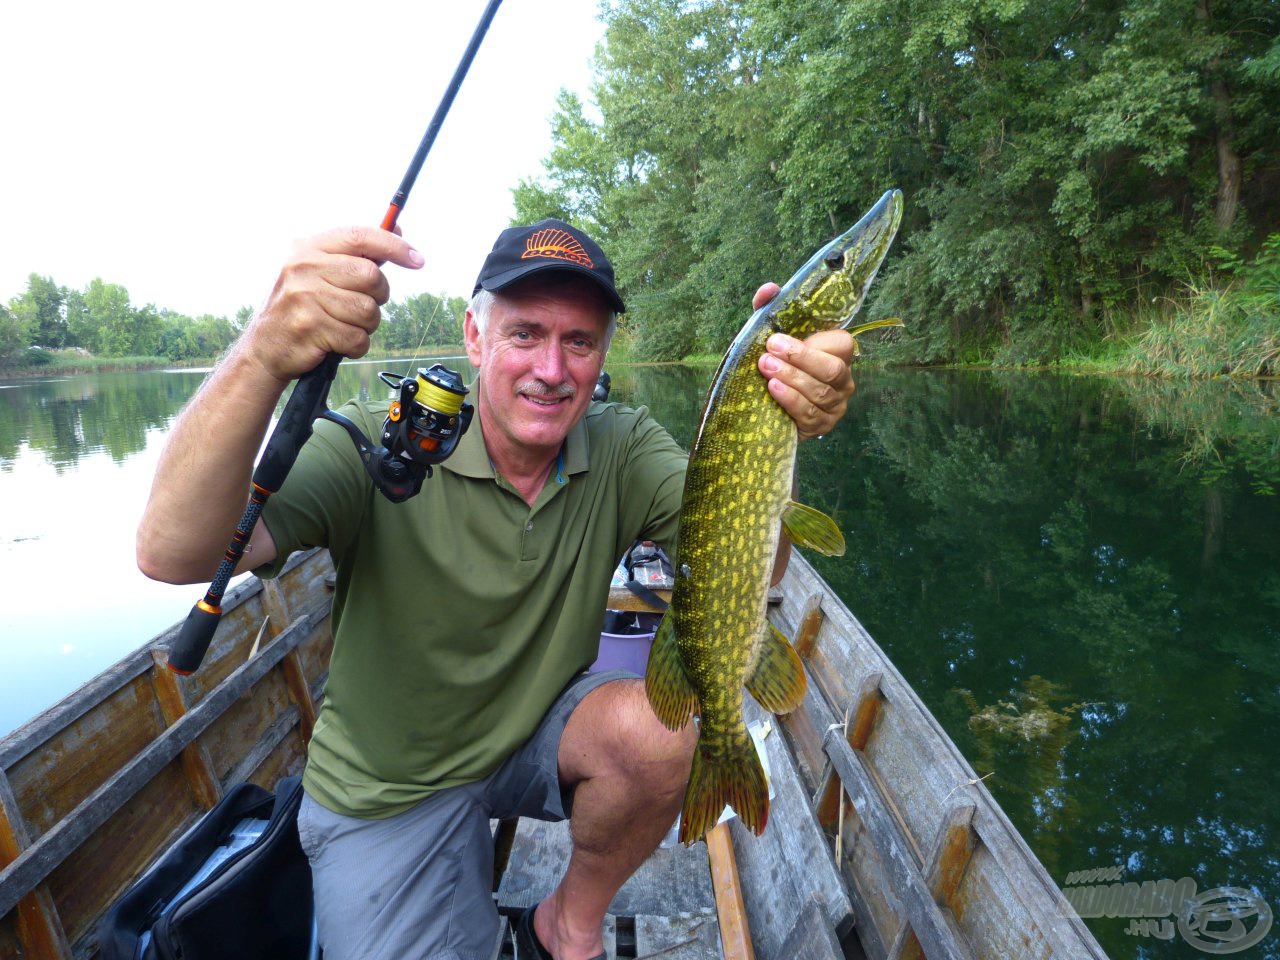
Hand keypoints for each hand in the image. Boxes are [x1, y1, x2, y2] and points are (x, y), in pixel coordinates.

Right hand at [242, 226, 423, 383]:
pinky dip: (356, 346)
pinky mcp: (310, 327)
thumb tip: (397, 229)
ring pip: (369, 311)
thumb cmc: (301, 308)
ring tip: (344, 325)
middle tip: (363, 305)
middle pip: (372, 277)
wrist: (265, 348)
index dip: (394, 246)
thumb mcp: (317, 272)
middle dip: (378, 296)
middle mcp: (304, 267)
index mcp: (308, 248)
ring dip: (366, 325)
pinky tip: (337, 342)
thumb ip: (354, 253)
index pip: (360, 236)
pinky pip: (358, 339)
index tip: (418, 259)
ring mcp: (305, 297)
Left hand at [753, 283, 856, 438]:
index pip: (842, 343)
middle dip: (800, 360)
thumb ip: (769, 310)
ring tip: (766, 370)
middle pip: (832, 369)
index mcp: (836, 354)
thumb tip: (768, 289)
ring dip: (792, 379)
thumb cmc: (776, 365)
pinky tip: (774, 390)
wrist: (765, 408)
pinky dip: (791, 401)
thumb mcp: (772, 338)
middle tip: (769, 353)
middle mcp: (842, 379)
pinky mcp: (821, 426)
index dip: (814, 342)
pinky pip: (810, 414)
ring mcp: (835, 405)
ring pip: (821, 392)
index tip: (777, 338)